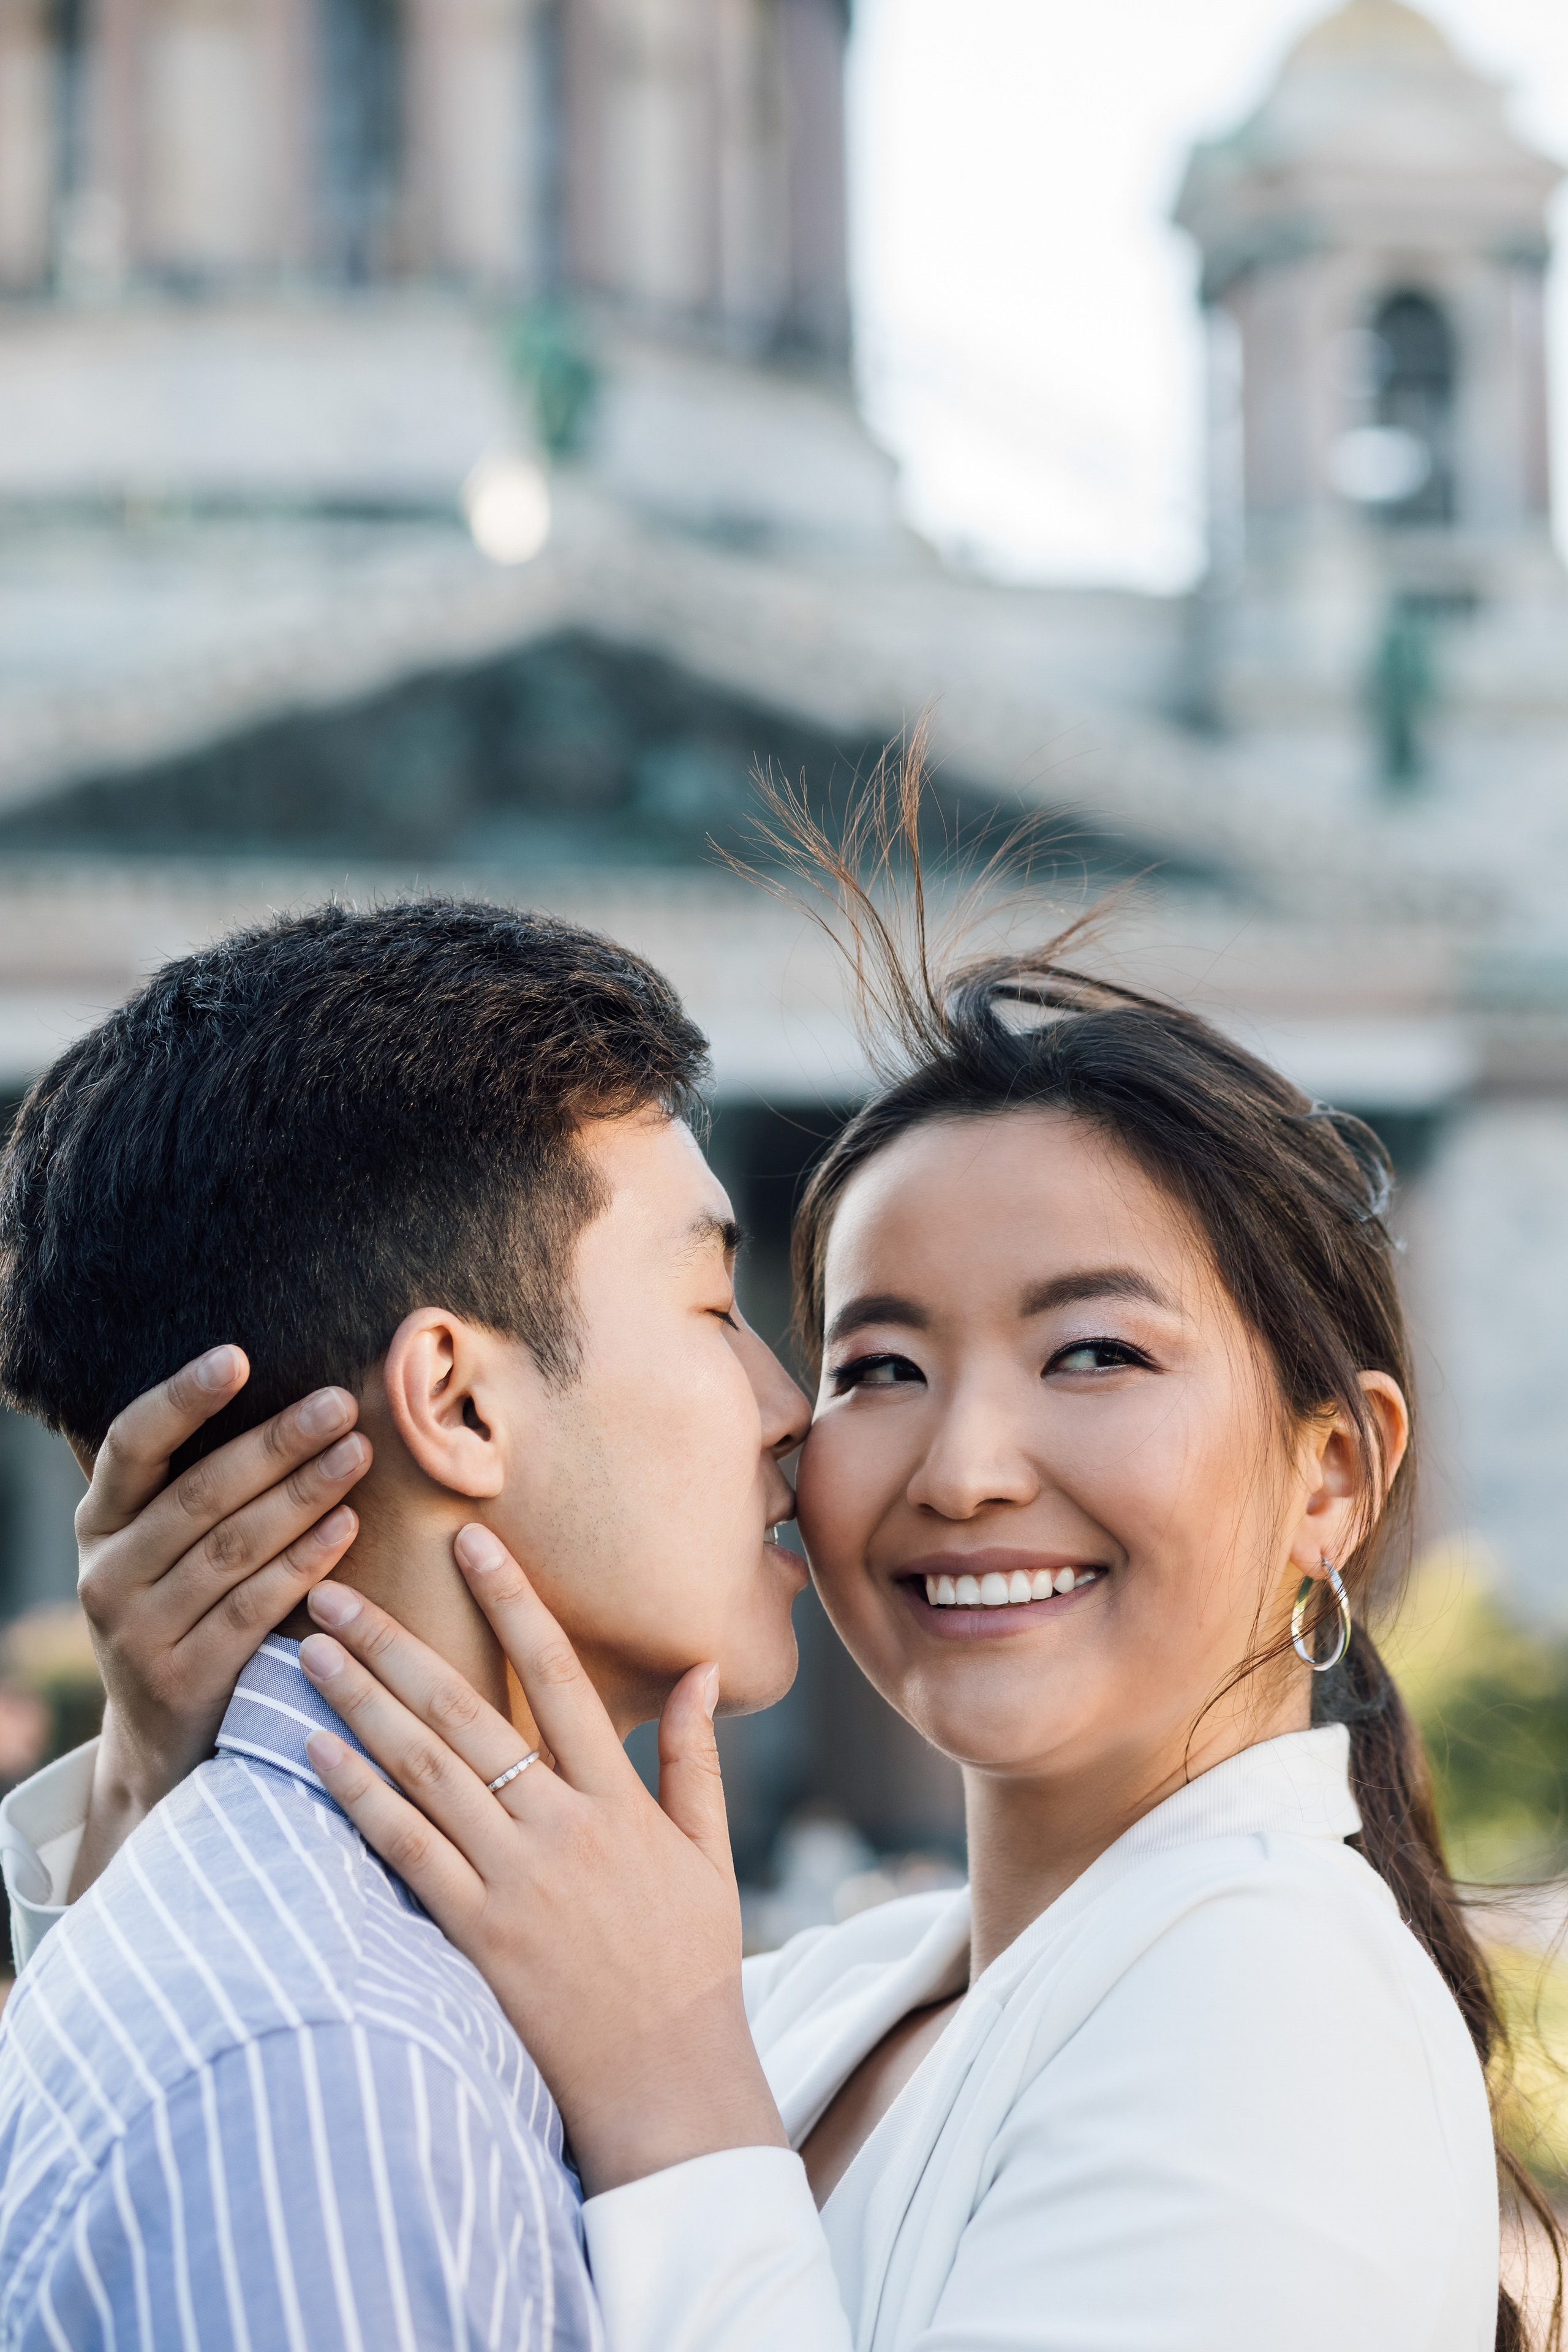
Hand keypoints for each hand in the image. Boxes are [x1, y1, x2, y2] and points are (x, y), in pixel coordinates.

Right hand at [70, 1345, 370, 1895]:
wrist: (165, 1744)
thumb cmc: (185, 1611)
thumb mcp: (166, 1550)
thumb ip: (202, 1486)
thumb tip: (292, 1395)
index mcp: (99, 1525)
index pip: (130, 1445)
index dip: (180, 1399)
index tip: (236, 1356)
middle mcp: (106, 1574)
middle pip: (201, 1494)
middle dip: (276, 1443)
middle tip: (341, 1403)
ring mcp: (137, 1632)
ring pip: (233, 1548)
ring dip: (302, 1494)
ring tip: (358, 1451)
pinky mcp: (181, 1679)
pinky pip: (253, 1607)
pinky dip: (305, 1562)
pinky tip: (348, 1524)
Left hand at [297, 1528, 788, 2195]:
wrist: (669, 2078)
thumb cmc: (691, 1962)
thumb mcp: (709, 1851)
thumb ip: (697, 1757)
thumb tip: (704, 1670)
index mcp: (617, 1796)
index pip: (559, 1673)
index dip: (512, 1602)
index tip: (471, 1541)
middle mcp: (561, 1825)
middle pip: (465, 1711)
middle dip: (395, 1642)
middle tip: (333, 1590)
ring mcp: (516, 1878)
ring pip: (423, 1770)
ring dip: (360, 1703)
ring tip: (309, 1653)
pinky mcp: (477, 1933)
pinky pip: (406, 1850)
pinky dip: (359, 1797)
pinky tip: (317, 1754)